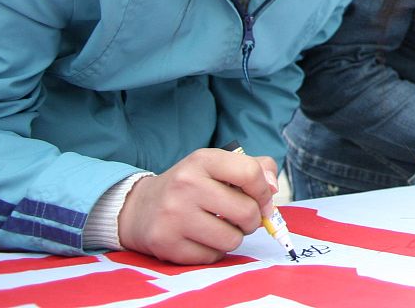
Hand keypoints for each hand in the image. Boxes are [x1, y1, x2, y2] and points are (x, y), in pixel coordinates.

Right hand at [118, 148, 278, 264]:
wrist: (141, 208)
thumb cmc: (192, 186)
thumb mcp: (218, 166)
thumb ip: (254, 168)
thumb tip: (273, 188)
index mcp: (202, 159)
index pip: (250, 173)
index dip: (265, 191)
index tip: (264, 200)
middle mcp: (186, 184)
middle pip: (246, 211)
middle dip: (253, 219)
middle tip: (242, 218)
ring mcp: (174, 215)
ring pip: (232, 238)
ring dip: (234, 237)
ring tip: (221, 227)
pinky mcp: (167, 244)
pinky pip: (212, 256)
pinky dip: (214, 251)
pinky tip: (202, 239)